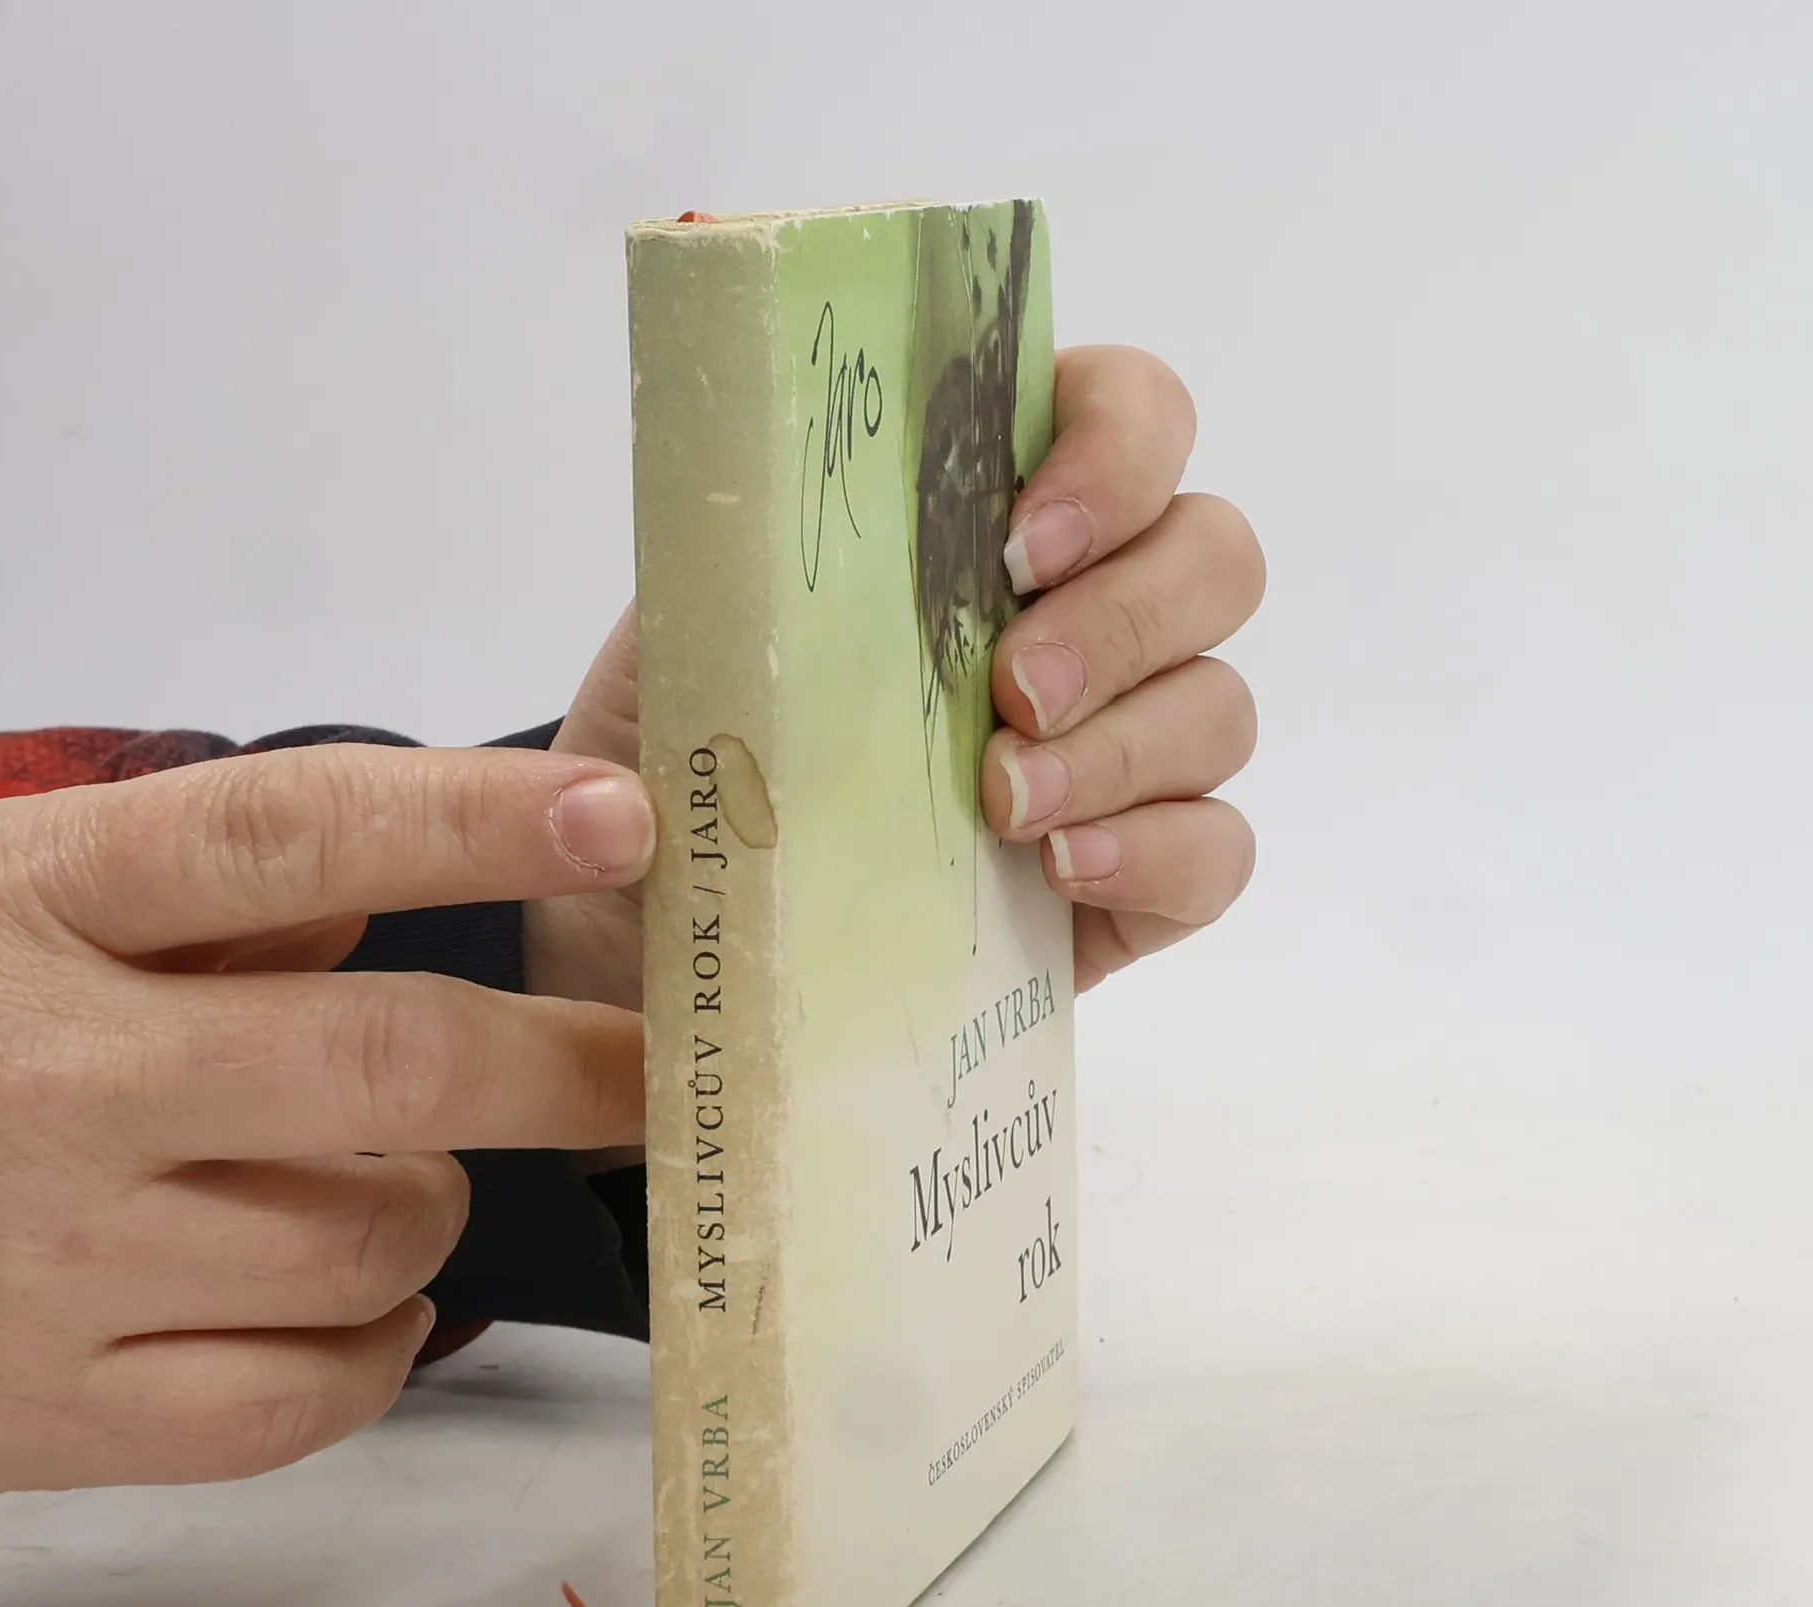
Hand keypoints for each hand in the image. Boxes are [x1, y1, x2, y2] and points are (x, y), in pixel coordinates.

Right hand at [0, 744, 654, 1503]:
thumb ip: (194, 887)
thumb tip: (391, 884)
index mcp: (31, 905)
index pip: (286, 833)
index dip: (471, 822)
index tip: (619, 818)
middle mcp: (49, 1081)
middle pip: (383, 1064)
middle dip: (563, 1067)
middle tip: (650, 1069)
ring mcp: (43, 1263)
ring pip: (370, 1240)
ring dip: (436, 1202)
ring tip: (394, 1171)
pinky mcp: (37, 1416)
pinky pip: (298, 1400)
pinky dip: (375, 1346)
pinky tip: (355, 1297)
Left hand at [534, 348, 1261, 1006]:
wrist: (702, 924)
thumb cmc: (707, 767)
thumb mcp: (670, 679)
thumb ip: (675, 647)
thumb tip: (652, 745)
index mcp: (990, 517)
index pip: (1131, 413)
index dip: (1115, 450)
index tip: (1020, 541)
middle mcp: (1091, 616)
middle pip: (1214, 553)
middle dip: (1125, 616)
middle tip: (1014, 690)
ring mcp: (1132, 750)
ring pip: (1222, 705)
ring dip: (1123, 749)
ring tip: (1003, 804)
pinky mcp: (1146, 872)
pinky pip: (1219, 848)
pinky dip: (1156, 855)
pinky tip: (1059, 872)